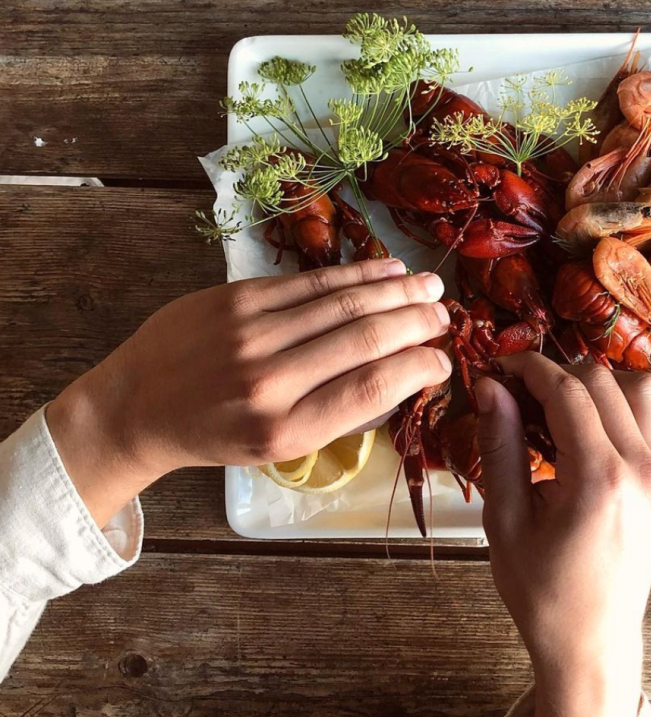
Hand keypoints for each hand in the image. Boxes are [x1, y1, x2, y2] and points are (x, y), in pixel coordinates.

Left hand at [47, 258, 451, 525]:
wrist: (139, 404)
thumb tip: (400, 373)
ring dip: (395, 291)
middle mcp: (270, 380)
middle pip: (364, 339)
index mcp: (286, 429)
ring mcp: (251, 333)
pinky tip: (385, 270)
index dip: (417, 369)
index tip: (443, 360)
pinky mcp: (236, 299)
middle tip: (446, 315)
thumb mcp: (277, 446)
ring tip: (430, 286)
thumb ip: (335, 412)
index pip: (371, 390)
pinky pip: (309, 281)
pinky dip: (354, 273)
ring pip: (341, 302)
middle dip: (415, 323)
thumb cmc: (216, 432)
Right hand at [476, 354, 650, 716]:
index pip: (566, 389)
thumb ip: (500, 446)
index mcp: (597, 478)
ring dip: (603, 384)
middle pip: (602, 380)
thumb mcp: (505, 520)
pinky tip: (614, 426)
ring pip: (645, 387)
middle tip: (521, 393)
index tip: (499, 366)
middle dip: (556, 373)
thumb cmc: (540, 590)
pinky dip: (648, 408)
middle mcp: (643, 467)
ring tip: (567, 407)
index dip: (527, 367)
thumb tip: (489, 385)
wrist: (591, 642)